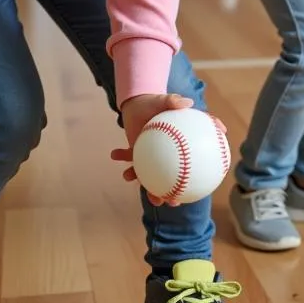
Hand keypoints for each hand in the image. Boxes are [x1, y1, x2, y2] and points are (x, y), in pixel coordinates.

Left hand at [111, 93, 228, 204]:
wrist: (142, 102)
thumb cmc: (159, 102)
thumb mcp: (167, 100)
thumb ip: (176, 101)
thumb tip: (189, 102)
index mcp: (177, 147)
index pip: (188, 168)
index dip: (188, 184)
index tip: (184, 196)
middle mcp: (164, 155)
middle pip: (167, 180)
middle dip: (163, 193)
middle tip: (160, 202)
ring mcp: (150, 156)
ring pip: (146, 174)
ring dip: (138, 178)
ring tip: (127, 176)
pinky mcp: (136, 152)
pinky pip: (129, 158)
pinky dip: (122, 156)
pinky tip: (115, 155)